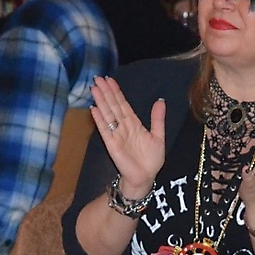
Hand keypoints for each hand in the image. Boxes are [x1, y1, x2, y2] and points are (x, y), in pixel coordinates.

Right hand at [90, 76, 165, 196]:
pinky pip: (105, 130)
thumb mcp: (158, 136)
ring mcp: (116, 134)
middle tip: (98, 78)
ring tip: (94, 88)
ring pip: (107, 114)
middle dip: (105, 92)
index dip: (116, 91)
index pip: (123, 103)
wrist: (146, 177)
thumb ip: (157, 119)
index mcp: (133, 123)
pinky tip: (94, 109)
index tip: (109, 79)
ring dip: (100, 101)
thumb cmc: (151, 159)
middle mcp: (123, 126)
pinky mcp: (111, 144)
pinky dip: (99, 119)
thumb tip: (160, 100)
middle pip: (113, 105)